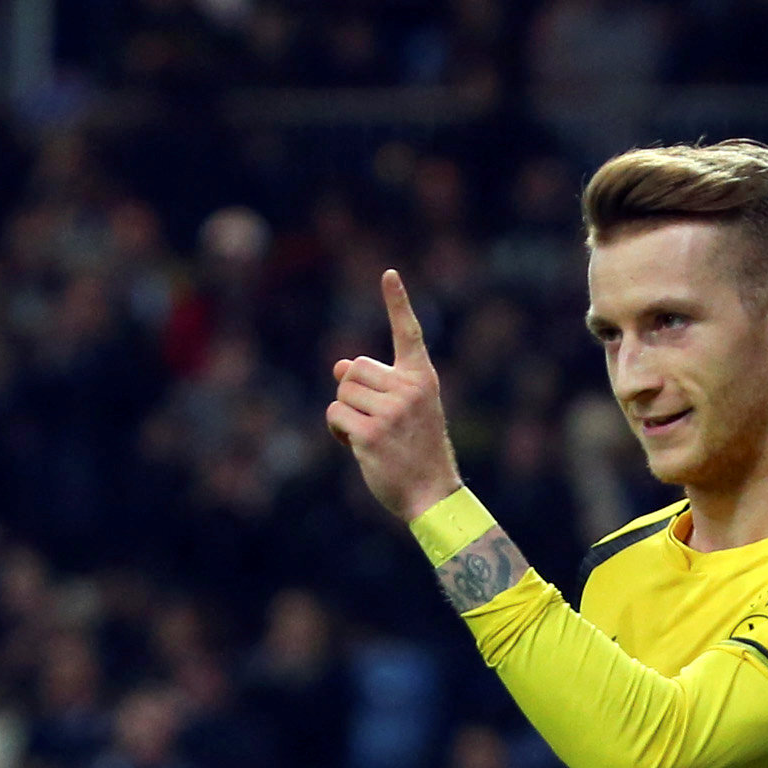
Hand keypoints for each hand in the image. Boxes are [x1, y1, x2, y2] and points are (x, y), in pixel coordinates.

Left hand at [326, 270, 461, 523]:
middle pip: (356, 368)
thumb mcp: (405, 411)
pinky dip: (337, 431)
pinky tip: (356, 446)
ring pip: (343, 392)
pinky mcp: (371, 433)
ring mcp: (392, 411)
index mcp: (423, 379)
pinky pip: (335, 415)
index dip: (397, 302)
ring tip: (368, 436)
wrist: (432, 493)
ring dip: (344, 414)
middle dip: (353, 391)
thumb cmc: (417, 452)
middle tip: (372, 419)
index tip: (389, 274)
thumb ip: (378, 386)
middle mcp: (409, 389)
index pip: (409, 333)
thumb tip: (338, 365)